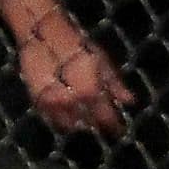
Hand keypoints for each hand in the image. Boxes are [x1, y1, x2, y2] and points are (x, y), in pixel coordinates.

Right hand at [18, 23, 133, 136]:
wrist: (43, 37)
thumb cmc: (78, 45)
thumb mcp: (102, 60)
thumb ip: (115, 84)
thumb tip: (130, 102)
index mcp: (90, 92)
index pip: (105, 118)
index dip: (114, 126)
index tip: (120, 131)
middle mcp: (72, 103)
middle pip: (87, 123)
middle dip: (96, 124)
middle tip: (102, 123)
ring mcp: (53, 105)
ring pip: (69, 125)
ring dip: (79, 123)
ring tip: (85, 119)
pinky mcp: (38, 103)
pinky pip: (52, 120)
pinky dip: (61, 120)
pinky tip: (67, 114)